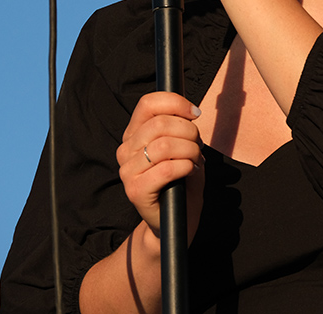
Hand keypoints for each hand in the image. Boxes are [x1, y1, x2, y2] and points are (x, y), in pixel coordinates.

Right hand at [117, 91, 204, 241]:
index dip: (175, 102)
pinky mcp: (135, 191)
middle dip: (189, 132)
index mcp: (134, 134)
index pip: (148, 103)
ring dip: (190, 151)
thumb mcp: (183, 146)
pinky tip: (190, 172)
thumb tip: (191, 111)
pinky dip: (186, 167)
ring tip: (194, 161)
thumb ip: (181, 126)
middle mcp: (125, 150)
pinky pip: (166, 169)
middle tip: (197, 147)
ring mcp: (127, 171)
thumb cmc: (182, 180)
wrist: (178, 220)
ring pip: (164, 145)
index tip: (195, 114)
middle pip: (160, 124)